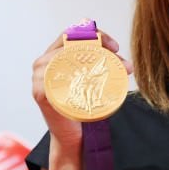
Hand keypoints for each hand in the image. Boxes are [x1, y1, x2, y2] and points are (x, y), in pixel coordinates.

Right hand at [31, 28, 132, 146]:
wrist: (72, 135)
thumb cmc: (81, 106)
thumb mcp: (92, 82)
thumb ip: (105, 70)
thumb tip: (129, 66)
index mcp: (53, 57)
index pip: (71, 34)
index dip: (94, 34)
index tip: (114, 46)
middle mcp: (43, 64)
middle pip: (69, 42)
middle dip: (98, 44)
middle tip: (118, 55)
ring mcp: (39, 77)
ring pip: (65, 56)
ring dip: (93, 58)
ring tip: (115, 66)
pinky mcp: (41, 93)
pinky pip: (57, 76)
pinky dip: (75, 73)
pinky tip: (90, 75)